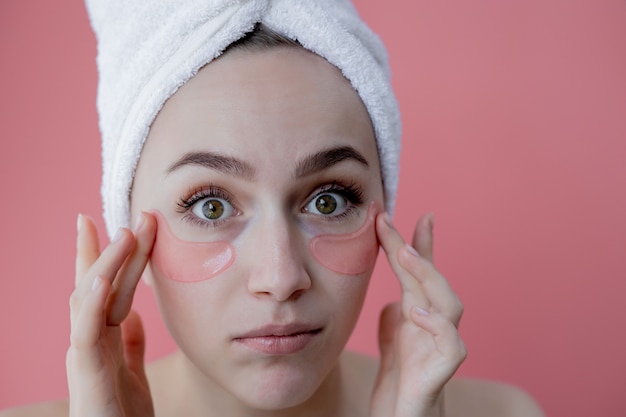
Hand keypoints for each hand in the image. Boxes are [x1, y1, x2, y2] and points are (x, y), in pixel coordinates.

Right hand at [66, 213, 156, 416]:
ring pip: (90, 301)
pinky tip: (100, 280)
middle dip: (113, 248)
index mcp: (103, 338)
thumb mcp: (132, 373)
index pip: (107, 287)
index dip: (111, 255)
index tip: (120, 223)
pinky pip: (86, 334)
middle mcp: (90, 341)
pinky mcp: (87, 376)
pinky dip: (91, 306)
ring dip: (106, 265)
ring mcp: (85, 356)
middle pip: (99, 285)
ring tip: (123, 233)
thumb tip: (133, 315)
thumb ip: (130, 344)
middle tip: (131, 215)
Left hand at [370, 213, 465, 416]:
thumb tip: (395, 298)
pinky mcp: (441, 373)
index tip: (408, 212)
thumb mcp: (393, 341)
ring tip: (404, 255)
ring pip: (451, 305)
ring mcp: (441, 348)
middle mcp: (434, 327)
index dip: (417, 242)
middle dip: (415, 249)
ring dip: (429, 276)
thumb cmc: (402, 383)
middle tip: (388, 225)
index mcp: (420, 316)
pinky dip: (437, 325)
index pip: (420, 273)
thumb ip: (396, 317)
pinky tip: (415, 311)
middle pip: (433, 280)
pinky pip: (451, 345)